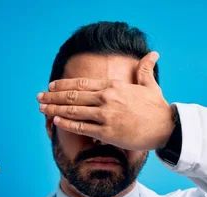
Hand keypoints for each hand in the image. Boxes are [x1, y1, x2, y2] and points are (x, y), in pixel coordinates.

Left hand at [37, 51, 174, 150]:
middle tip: (39, 98)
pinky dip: (67, 124)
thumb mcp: (150, 85)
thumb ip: (145, 70)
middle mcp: (107, 98)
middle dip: (53, 97)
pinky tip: (55, 121)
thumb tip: (153, 54)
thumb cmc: (157, 108)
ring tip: (41, 109)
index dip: (64, 84)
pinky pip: (82, 127)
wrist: (167, 128)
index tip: (51, 86)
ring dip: (54, 109)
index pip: (82, 82)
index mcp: (113, 86)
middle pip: (73, 96)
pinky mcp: (108, 132)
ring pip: (74, 111)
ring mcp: (106, 115)